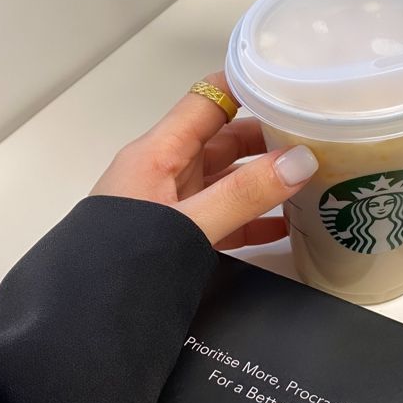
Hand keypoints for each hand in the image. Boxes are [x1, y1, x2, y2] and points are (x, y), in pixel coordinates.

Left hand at [91, 72, 317, 248]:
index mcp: (157, 152)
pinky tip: (286, 227)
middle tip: (318, 137)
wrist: (85, 320)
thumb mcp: (188, 225)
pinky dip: (253, 219)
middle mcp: (165, 171)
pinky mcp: (178, 237)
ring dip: (265, 180)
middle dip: (268, 136)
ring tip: (313, 179)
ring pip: (227, 180)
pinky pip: (223, 218)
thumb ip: (243, 195)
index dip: (246, 86)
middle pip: (223, 139)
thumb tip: (301, 160)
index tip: (292, 82)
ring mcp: (172, 205)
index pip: (207, 101)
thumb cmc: (121, 260)